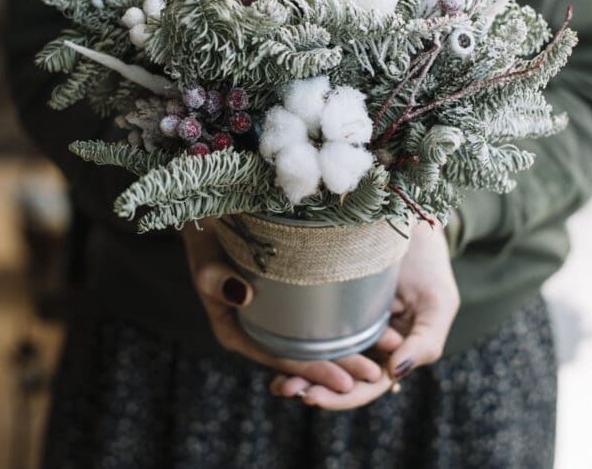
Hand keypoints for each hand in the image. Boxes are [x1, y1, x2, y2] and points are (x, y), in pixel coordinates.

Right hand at [183, 218, 392, 392]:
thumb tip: (243, 295)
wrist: (208, 209)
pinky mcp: (291, 295)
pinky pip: (318, 315)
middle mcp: (259, 329)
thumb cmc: (204, 235)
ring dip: (349, 348)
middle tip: (377, 373)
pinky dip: (343, 322)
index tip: (346, 381)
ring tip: (386, 352)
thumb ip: (216, 279)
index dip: (314, 371)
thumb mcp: (204, 258)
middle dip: (341, 367)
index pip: (282, 360)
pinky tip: (373, 321)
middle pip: (304, 355)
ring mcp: (276, 313)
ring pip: (314, 338)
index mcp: (238, 333)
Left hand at [270, 220, 459, 409]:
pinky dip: (294, 346)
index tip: (312, 397)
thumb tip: (394, 374)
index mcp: (394, 354)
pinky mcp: (330, 307)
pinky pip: (311, 332)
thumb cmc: (430, 265)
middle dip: (312, 388)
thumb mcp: (438, 303)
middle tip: (284, 389)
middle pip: (339, 379)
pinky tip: (273, 353)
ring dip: (298, 373)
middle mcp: (369, 346)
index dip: (340, 397)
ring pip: (323, 360)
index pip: (366, 385)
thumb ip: (424, 343)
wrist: (411, 224)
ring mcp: (348, 328)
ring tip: (276, 383)